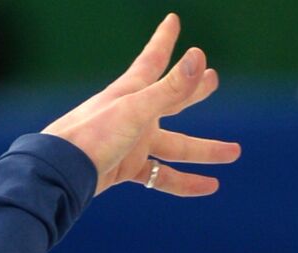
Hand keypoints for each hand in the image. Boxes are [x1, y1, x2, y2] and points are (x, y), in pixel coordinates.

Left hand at [42, 13, 239, 195]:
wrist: (63, 171)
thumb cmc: (95, 134)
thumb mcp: (138, 109)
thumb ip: (172, 88)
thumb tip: (200, 58)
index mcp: (132, 92)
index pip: (153, 59)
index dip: (165, 39)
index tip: (173, 20)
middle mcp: (134, 114)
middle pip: (172, 100)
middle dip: (193, 91)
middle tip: (214, 79)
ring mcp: (133, 142)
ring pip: (176, 146)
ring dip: (205, 150)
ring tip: (233, 152)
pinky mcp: (129, 167)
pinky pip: (164, 175)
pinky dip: (187, 182)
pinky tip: (209, 186)